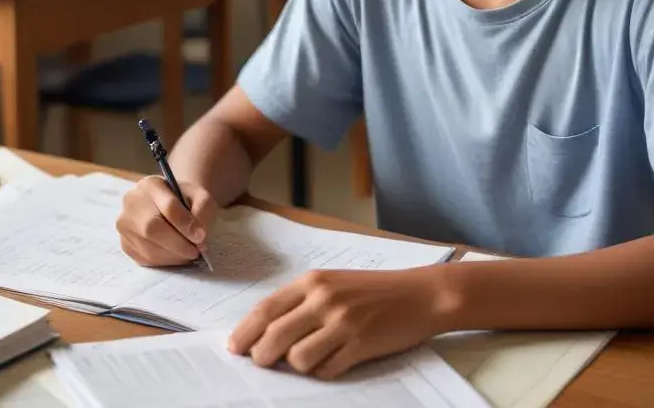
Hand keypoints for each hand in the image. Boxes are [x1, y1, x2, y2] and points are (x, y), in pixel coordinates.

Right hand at [116, 176, 216, 266]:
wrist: (170, 206)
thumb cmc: (186, 202)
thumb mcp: (201, 197)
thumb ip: (203, 210)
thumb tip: (197, 235)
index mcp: (151, 185)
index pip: (168, 207)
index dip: (185, 225)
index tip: (200, 237)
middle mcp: (132, 201)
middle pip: (151, 228)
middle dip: (177, 244)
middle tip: (195, 251)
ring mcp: (125, 223)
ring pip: (148, 246)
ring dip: (173, 255)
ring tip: (187, 254)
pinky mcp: (125, 243)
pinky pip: (144, 258)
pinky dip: (163, 261)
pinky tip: (174, 255)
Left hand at [228, 266, 443, 378]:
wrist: (419, 294)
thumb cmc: (372, 290)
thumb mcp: (332, 284)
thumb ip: (300, 302)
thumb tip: (266, 332)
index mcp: (312, 281)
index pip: (266, 309)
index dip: (245, 331)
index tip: (234, 347)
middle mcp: (323, 299)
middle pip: (274, 336)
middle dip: (260, 356)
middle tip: (259, 364)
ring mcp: (342, 323)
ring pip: (297, 359)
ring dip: (295, 367)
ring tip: (305, 361)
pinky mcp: (360, 345)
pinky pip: (326, 370)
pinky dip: (321, 372)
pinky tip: (329, 363)